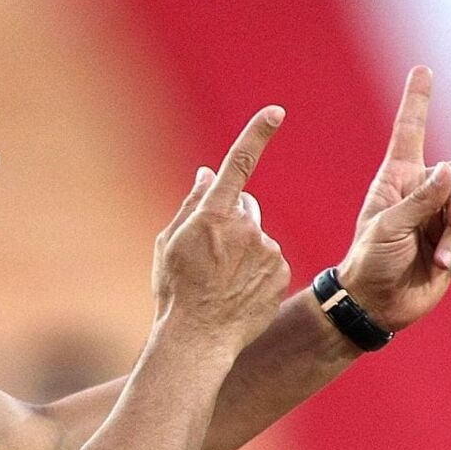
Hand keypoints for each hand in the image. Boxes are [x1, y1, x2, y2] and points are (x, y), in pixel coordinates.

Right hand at [152, 106, 291, 354]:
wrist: (198, 338)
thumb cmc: (174, 291)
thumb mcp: (168, 244)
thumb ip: (191, 204)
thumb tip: (208, 174)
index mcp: (212, 215)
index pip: (238, 163)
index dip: (257, 134)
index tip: (275, 112)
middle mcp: (244, 226)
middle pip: (245, 206)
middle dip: (232, 219)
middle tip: (211, 255)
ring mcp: (267, 248)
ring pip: (257, 236)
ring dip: (243, 250)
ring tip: (222, 282)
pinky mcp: (281, 270)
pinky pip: (270, 259)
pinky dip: (257, 270)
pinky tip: (239, 292)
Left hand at [338, 67, 450, 331]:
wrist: (374, 302)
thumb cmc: (368, 260)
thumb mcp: (387, 226)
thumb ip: (420, 200)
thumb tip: (449, 173)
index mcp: (396, 178)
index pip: (410, 131)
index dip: (417, 101)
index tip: (422, 69)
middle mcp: (421, 193)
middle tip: (448, 223)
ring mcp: (440, 219)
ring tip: (437, 256)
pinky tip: (443, 266)